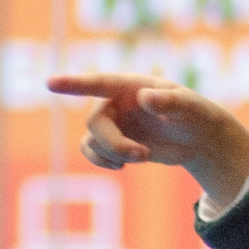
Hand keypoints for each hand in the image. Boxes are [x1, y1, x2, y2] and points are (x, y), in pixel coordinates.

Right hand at [48, 74, 248, 208]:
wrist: (199, 138)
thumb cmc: (198, 115)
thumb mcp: (192, 107)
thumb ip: (170, 100)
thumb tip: (144, 97)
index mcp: (132, 85)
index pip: (99, 82)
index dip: (74, 84)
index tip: (50, 83)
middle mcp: (116, 101)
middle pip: (95, 123)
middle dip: (114, 144)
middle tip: (142, 156)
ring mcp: (113, 121)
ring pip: (91, 141)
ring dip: (111, 155)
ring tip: (142, 157)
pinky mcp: (113, 140)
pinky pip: (90, 151)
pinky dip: (102, 161)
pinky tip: (122, 166)